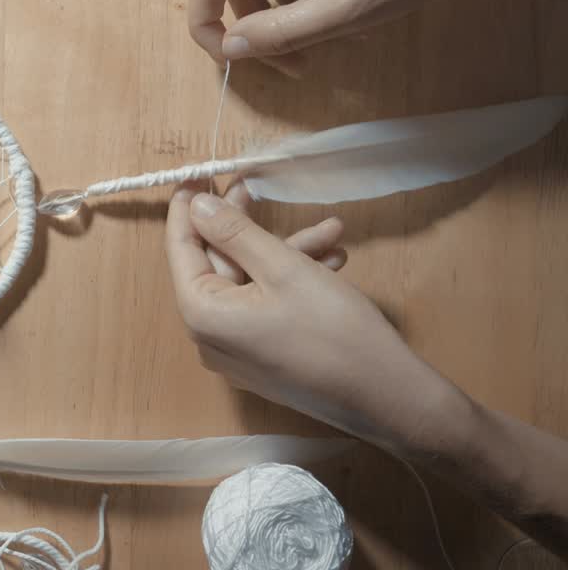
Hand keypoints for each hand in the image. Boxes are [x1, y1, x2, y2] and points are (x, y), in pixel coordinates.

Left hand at [165, 183, 473, 455]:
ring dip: (287, 251)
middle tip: (255, 184)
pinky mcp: (265, 356)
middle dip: (248, 225)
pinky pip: (267, 305)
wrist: (388, 397)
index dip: (189, 208)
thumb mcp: (284, 268)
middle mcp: (210, 336)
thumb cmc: (333, 330)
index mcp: (202, 314)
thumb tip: (196, 205)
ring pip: (251, 282)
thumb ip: (235, 233)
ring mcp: (238, 350)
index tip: (196, 172)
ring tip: (332, 228)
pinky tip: (335, 259)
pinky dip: (295, 279)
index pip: (182, 248)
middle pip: (218, 263)